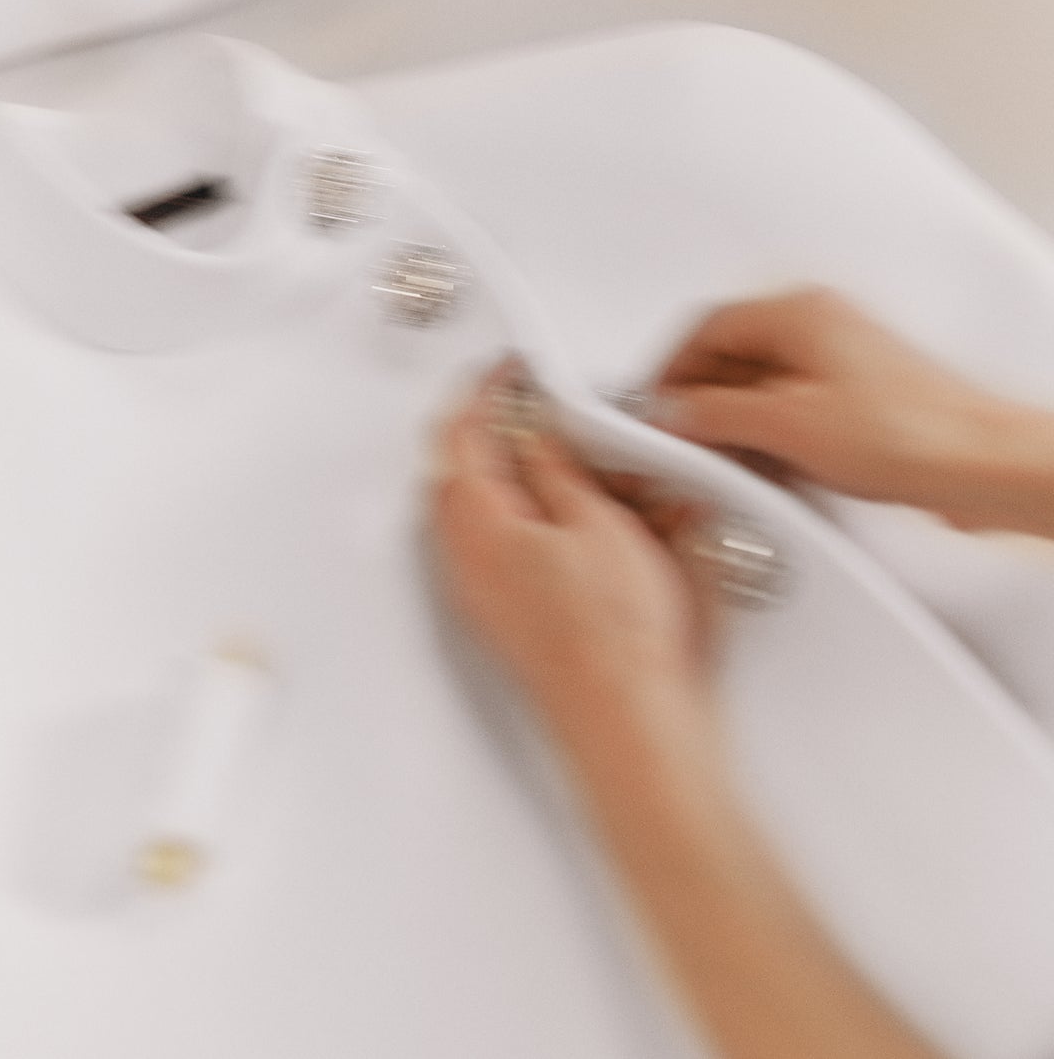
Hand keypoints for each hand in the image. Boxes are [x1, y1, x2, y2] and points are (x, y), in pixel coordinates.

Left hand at [429, 362, 718, 721]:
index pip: (461, 435)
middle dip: (490, 431)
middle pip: (458, 472)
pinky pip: (500, 546)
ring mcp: (483, 593)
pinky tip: (574, 515)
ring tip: (565, 459)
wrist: (630, 719)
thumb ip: (554, 469)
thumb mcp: (596, 523)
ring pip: (480, 510)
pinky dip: (529, 515)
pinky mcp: (507, 616)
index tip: (510, 370)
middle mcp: (466, 561)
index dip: (485, 392)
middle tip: (528, 405)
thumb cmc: (617, 636)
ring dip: (512, 474)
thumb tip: (531, 431)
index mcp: (477, 525)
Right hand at [650, 288, 1028, 527]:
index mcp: (798, 313)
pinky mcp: (854, 398)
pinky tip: (767, 465)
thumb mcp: (787, 425)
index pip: (705, 326)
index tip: (651, 404)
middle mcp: (818, 326)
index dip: (668, 368)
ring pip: (759, 383)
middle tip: (680, 435)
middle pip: (731, 354)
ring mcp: (838, 361)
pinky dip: (767, 433)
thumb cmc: (908, 433)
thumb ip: (717, 414)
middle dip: (700, 398)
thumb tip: (674, 412)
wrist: (977, 465)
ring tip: (724, 456)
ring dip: (734, 420)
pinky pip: (789, 406)